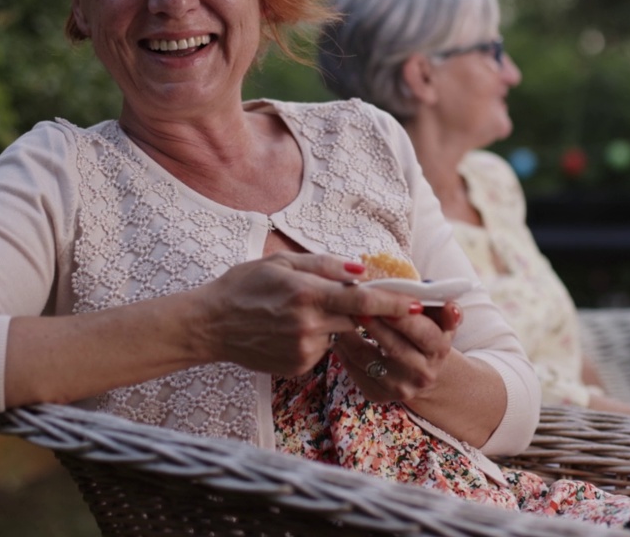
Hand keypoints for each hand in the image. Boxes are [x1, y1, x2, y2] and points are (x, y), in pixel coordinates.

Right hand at [194, 252, 419, 375]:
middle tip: (367, 301)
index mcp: (307, 294)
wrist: (210, 325)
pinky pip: (322, 350)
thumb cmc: (245, 286)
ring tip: (304, 310)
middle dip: (368, 312)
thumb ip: (324, 265)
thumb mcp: (281, 262)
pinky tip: (290, 329)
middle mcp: (309, 325)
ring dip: (337, 323)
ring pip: (340, 334)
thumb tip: (361, 271)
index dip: (395, 304)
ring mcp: (304, 349)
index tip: (419, 304)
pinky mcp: (298, 366)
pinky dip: (318, 338)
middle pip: (357, 319)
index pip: (364, 301)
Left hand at [332, 301, 462, 402]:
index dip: (402, 316)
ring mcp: (399, 388)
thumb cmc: (428, 334)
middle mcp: (422, 373)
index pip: (422, 332)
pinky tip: (335, 332)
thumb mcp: (442, 322)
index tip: (381, 297)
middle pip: (394, 347)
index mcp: (440, 350)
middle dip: (373, 322)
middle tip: (353, 302)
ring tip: (338, 313)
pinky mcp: (377, 395)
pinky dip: (342, 350)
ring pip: (368, 359)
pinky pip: (354, 370)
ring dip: (350, 335)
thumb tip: (451, 306)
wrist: (424, 373)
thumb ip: (446, 310)